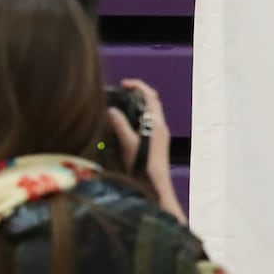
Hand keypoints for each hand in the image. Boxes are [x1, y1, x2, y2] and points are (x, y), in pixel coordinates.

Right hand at [107, 78, 181, 219]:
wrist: (156, 189)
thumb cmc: (144, 168)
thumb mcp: (128, 144)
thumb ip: (119, 125)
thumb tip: (111, 110)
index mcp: (157, 124)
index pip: (150, 96)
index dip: (137, 86)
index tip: (123, 84)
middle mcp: (161, 127)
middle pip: (152, 102)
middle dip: (137, 94)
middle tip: (121, 93)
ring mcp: (161, 135)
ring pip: (150, 113)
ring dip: (137, 106)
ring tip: (120, 106)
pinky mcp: (158, 143)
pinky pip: (148, 123)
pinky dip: (138, 117)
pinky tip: (125, 124)